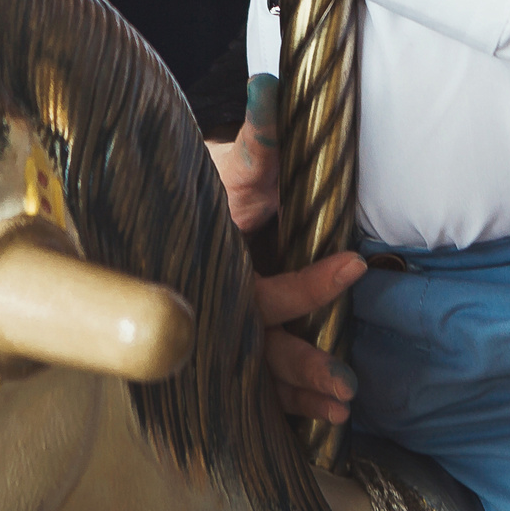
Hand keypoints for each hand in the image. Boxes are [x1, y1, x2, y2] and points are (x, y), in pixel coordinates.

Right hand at [203, 75, 366, 423]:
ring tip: (342, 410)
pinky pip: (253, 383)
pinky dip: (285, 403)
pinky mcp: (227, 341)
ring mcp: (218, 326)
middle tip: (345, 386)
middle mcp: (214, 303)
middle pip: (255, 347)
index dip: (309, 285)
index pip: (263, 290)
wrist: (155, 203)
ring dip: (298, 395)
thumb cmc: (199, 183)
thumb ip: (257, 134)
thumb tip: (270, 87)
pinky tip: (320, 423)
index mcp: (214, 264)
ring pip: (255, 374)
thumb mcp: (227, 158)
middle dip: (299, 367)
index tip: (354, 265)